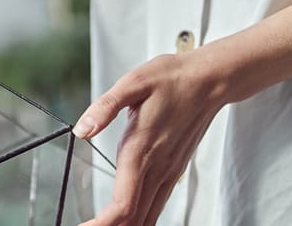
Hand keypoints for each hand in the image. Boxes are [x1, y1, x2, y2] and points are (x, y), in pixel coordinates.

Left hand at [73, 52, 228, 225]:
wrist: (209, 80)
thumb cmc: (172, 79)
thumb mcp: (133, 83)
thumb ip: (105, 107)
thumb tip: (82, 130)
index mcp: (142, 151)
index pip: (124, 204)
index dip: (104, 224)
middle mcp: (158, 168)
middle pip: (135, 218)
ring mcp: (168, 172)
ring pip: (148, 215)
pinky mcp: (173, 170)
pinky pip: (156, 204)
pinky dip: (140, 219)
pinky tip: (128, 222)